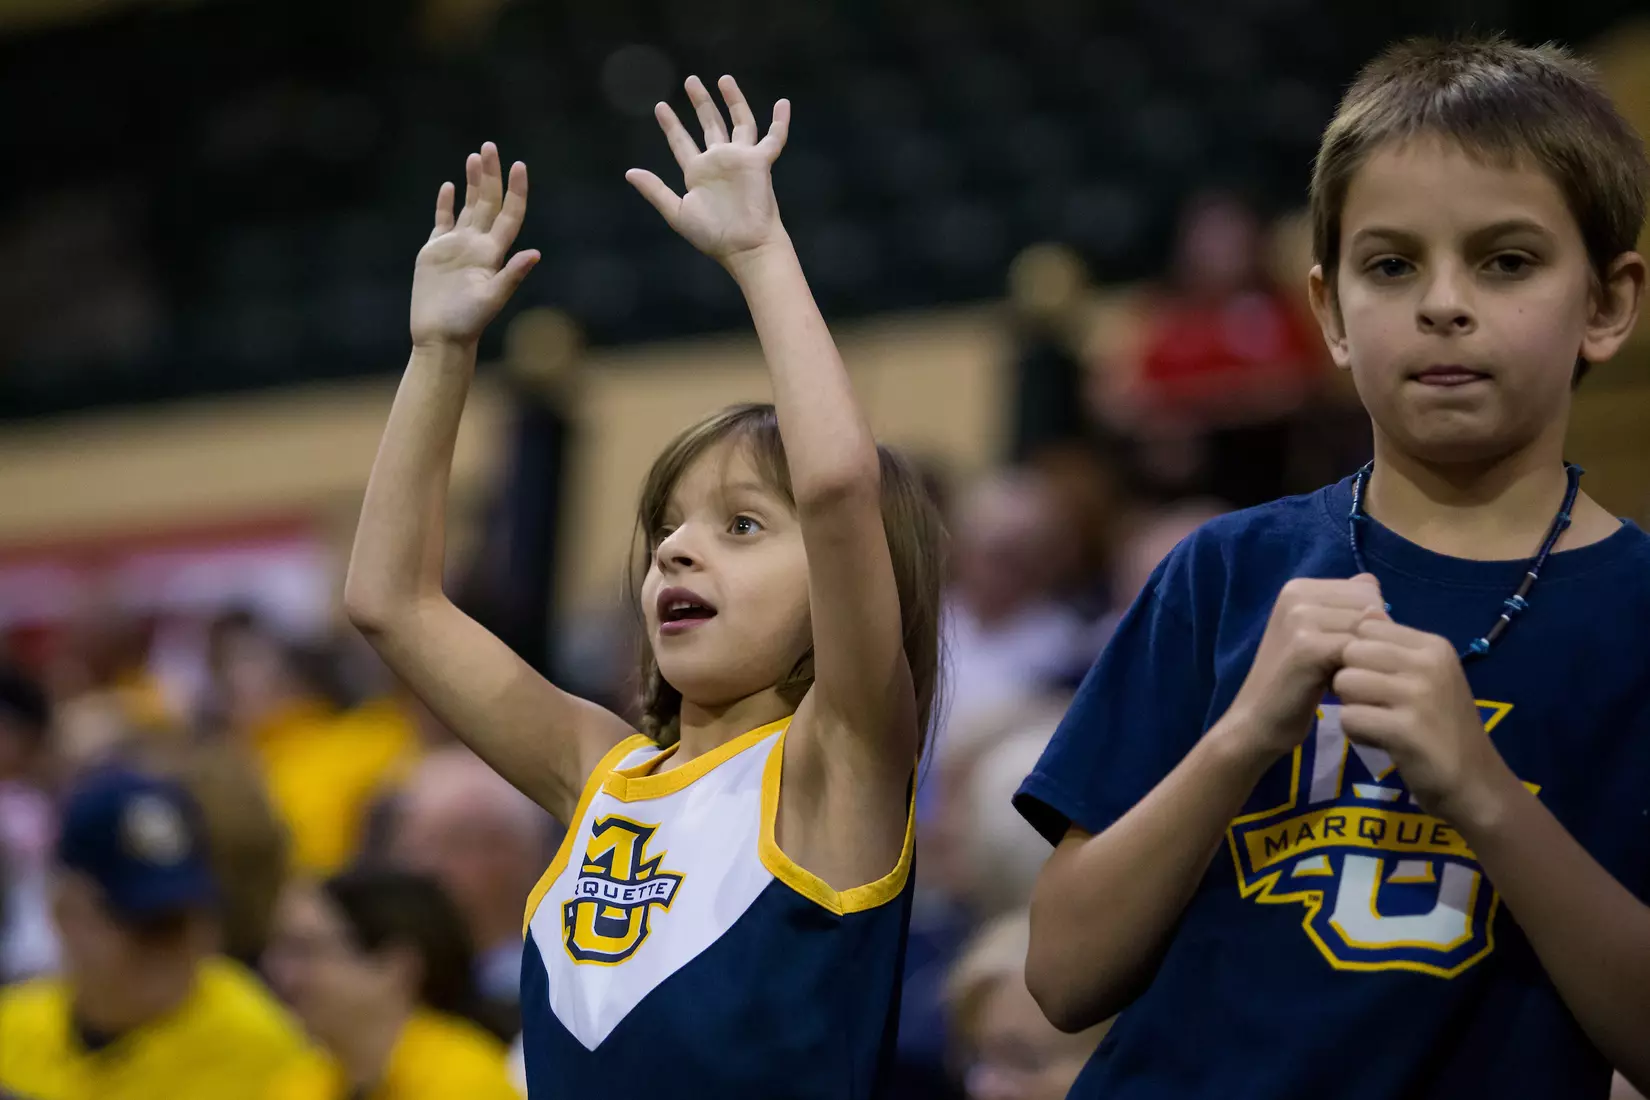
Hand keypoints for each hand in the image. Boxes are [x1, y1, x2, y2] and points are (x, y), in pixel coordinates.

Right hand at [410, 142, 538, 348]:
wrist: (440, 337)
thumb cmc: (467, 322)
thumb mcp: (492, 298)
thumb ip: (512, 275)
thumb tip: (535, 254)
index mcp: (493, 253)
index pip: (509, 214)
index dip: (516, 190)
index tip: (519, 165)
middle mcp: (478, 245)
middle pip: (489, 202)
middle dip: (490, 174)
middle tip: (490, 146)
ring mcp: (457, 247)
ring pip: (468, 206)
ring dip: (473, 182)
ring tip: (475, 157)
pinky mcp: (435, 252)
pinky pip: (442, 221)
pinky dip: (445, 204)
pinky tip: (448, 186)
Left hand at [626, 75, 790, 266]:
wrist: (744, 247)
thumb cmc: (712, 236)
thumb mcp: (678, 212)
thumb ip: (655, 190)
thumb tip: (629, 172)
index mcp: (698, 173)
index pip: (682, 142)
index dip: (671, 125)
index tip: (660, 106)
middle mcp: (719, 162)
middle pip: (709, 124)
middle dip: (701, 102)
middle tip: (690, 80)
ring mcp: (740, 160)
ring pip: (739, 122)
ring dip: (733, 100)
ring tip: (724, 78)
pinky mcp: (760, 163)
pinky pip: (774, 138)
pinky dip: (780, 121)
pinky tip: (783, 103)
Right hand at [1222, 575, 1386, 760]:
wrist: (1258, 720)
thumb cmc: (1295, 681)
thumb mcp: (1320, 634)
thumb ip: (1345, 607)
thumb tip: (1373, 583)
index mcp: (1298, 586)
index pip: (1367, 589)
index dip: (1369, 623)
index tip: (1343, 650)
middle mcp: (1296, 593)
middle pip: (1370, 605)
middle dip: (1370, 638)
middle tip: (1342, 666)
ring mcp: (1298, 617)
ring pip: (1367, 627)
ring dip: (1364, 656)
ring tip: (1339, 675)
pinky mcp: (1306, 646)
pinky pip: (1358, 649)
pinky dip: (1357, 671)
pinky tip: (1338, 687)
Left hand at [1333, 619, 1519, 826]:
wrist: (1476, 783)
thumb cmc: (1443, 727)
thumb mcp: (1426, 676)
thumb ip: (1394, 645)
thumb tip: (1365, 609)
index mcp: (1434, 645)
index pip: (1366, 626)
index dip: (1359, 654)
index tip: (1379, 679)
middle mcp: (1429, 663)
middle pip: (1350, 653)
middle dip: (1351, 680)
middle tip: (1375, 705)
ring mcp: (1419, 696)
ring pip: (1345, 683)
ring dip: (1352, 707)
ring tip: (1379, 722)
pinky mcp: (1406, 729)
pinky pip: (1350, 717)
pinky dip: (1357, 733)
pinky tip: (1381, 742)